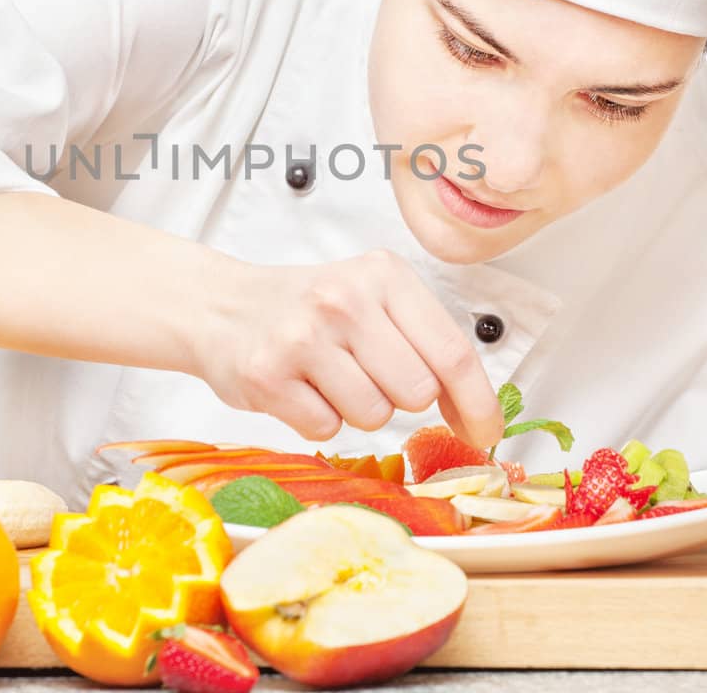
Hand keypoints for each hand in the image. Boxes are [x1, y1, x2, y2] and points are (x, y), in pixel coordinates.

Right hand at [192, 250, 503, 448]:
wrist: (220, 306)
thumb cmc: (308, 308)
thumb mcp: (372, 299)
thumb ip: (425, 342)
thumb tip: (477, 413)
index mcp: (383, 275)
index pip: (453, 351)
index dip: (478, 402)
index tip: (486, 431)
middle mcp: (344, 300)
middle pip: (417, 392)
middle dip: (400, 397)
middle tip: (366, 373)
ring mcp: (302, 338)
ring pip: (374, 416)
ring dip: (356, 409)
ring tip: (328, 376)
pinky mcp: (267, 377)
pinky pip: (327, 430)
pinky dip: (319, 419)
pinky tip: (300, 388)